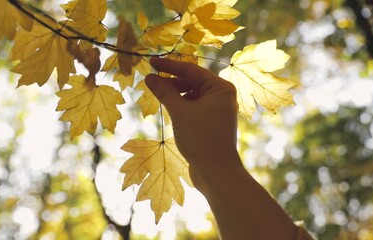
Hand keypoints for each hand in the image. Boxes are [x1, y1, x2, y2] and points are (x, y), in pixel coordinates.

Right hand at [145, 57, 242, 187]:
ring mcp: (218, 110)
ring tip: (156, 95)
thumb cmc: (201, 138)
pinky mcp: (212, 123)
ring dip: (175, 94)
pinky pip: (194, 107)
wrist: (216, 172)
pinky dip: (181, 106)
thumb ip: (164, 91)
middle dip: (171, 81)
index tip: (150, 61)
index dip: (169, 66)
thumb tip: (149, 77)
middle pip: (192, 81)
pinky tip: (168, 109)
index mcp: (220, 88)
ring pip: (192, 95)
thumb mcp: (179, 112)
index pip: (191, 70)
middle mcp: (222, 96)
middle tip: (149, 80)